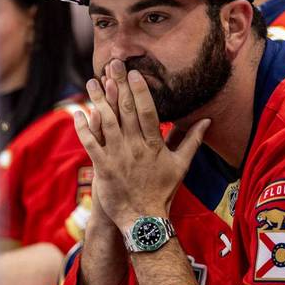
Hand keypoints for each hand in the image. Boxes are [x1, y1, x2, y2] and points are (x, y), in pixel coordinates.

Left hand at [73, 59, 209, 229]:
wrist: (144, 219)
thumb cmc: (162, 192)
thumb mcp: (181, 165)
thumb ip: (191, 140)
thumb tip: (206, 120)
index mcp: (154, 145)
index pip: (148, 111)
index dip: (140, 90)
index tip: (133, 72)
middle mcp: (136, 148)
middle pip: (126, 111)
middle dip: (118, 85)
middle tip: (111, 65)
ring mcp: (118, 157)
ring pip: (107, 122)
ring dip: (98, 100)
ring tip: (92, 81)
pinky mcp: (102, 168)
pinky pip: (91, 143)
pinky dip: (83, 127)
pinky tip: (78, 111)